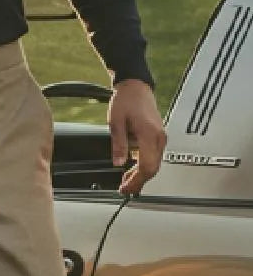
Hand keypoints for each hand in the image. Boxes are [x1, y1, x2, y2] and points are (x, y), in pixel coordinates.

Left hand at [108, 79, 166, 195]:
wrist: (136, 86)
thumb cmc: (126, 100)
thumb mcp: (116, 123)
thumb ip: (118, 145)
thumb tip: (118, 163)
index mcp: (149, 134)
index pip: (147, 166)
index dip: (136, 181)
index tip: (125, 188)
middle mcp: (159, 137)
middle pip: (153, 168)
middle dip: (138, 182)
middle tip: (124, 189)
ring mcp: (160, 137)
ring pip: (154, 164)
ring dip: (141, 175)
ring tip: (126, 181)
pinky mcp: (158, 137)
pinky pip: (154, 156)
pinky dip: (144, 166)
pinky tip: (132, 169)